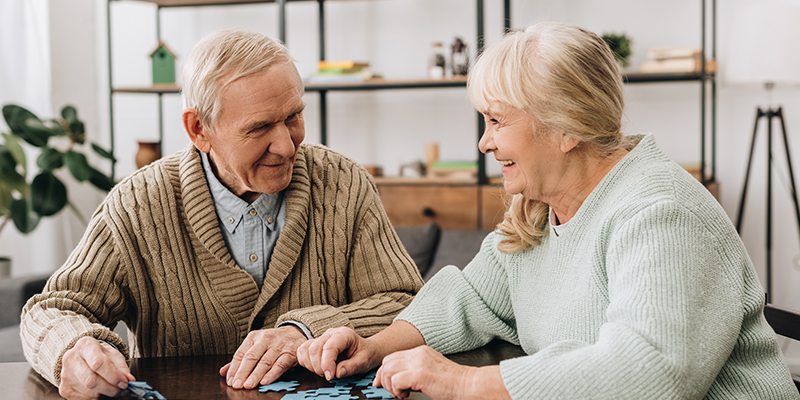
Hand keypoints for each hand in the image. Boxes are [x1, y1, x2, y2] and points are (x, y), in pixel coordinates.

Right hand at [58, 336, 133, 399]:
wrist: (84, 358)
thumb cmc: (100, 355)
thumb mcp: (114, 355)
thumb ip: (122, 368)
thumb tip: (129, 380)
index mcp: (84, 345)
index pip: (98, 363)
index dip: (113, 376)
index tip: (125, 383)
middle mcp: (71, 359)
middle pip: (91, 380)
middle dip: (111, 388)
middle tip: (122, 390)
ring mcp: (65, 375)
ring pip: (89, 392)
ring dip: (106, 394)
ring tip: (114, 389)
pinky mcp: (65, 389)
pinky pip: (84, 399)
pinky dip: (97, 398)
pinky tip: (103, 391)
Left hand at [219, 326, 306, 388]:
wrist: (297, 332)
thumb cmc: (273, 342)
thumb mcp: (255, 346)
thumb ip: (240, 359)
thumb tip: (223, 372)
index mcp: (254, 337)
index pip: (241, 354)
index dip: (234, 368)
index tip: (230, 381)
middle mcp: (266, 339)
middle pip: (252, 357)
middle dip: (243, 372)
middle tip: (237, 385)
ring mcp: (279, 345)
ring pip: (265, 362)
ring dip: (256, 375)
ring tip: (248, 385)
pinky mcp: (290, 353)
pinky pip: (280, 364)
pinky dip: (272, 374)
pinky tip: (265, 381)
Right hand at [297, 326, 381, 380]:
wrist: (366, 350)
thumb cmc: (365, 353)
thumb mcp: (364, 361)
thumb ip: (351, 367)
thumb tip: (337, 373)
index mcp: (344, 334)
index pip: (329, 347)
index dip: (327, 364)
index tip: (330, 376)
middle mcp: (330, 333)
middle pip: (315, 348)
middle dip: (319, 366)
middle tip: (329, 376)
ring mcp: (321, 338)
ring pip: (306, 350)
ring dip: (311, 365)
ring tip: (324, 372)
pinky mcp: (315, 344)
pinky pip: (302, 352)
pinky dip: (306, 363)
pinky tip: (317, 368)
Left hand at [375, 346, 506, 399]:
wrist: (468, 384)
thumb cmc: (452, 382)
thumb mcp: (430, 369)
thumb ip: (414, 369)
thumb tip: (397, 378)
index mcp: (420, 351)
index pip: (392, 357)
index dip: (384, 371)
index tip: (381, 382)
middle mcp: (417, 354)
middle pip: (387, 362)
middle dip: (384, 378)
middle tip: (392, 391)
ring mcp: (418, 363)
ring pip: (388, 370)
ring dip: (391, 386)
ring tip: (402, 394)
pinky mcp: (419, 374)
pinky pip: (396, 381)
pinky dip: (397, 390)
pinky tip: (406, 395)